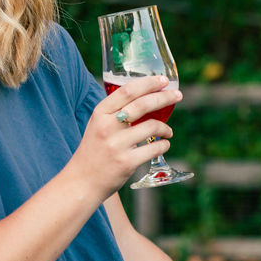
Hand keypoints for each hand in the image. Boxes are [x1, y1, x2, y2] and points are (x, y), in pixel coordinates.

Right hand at [73, 75, 181, 197]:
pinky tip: (163, 144)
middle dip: (164, 98)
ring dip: (166, 128)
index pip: (127, 91)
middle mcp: (107, 126)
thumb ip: (115, 112)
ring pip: (152, 127)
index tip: (163, 80)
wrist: (82, 180)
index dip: (148, 83)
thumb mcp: (97, 125)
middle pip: (142, 105)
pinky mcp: (126, 162)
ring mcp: (116, 145)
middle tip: (178, 95)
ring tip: (168, 131)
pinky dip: (164, 144)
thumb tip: (146, 97)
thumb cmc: (94, 150)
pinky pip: (154, 148)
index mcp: (100, 113)